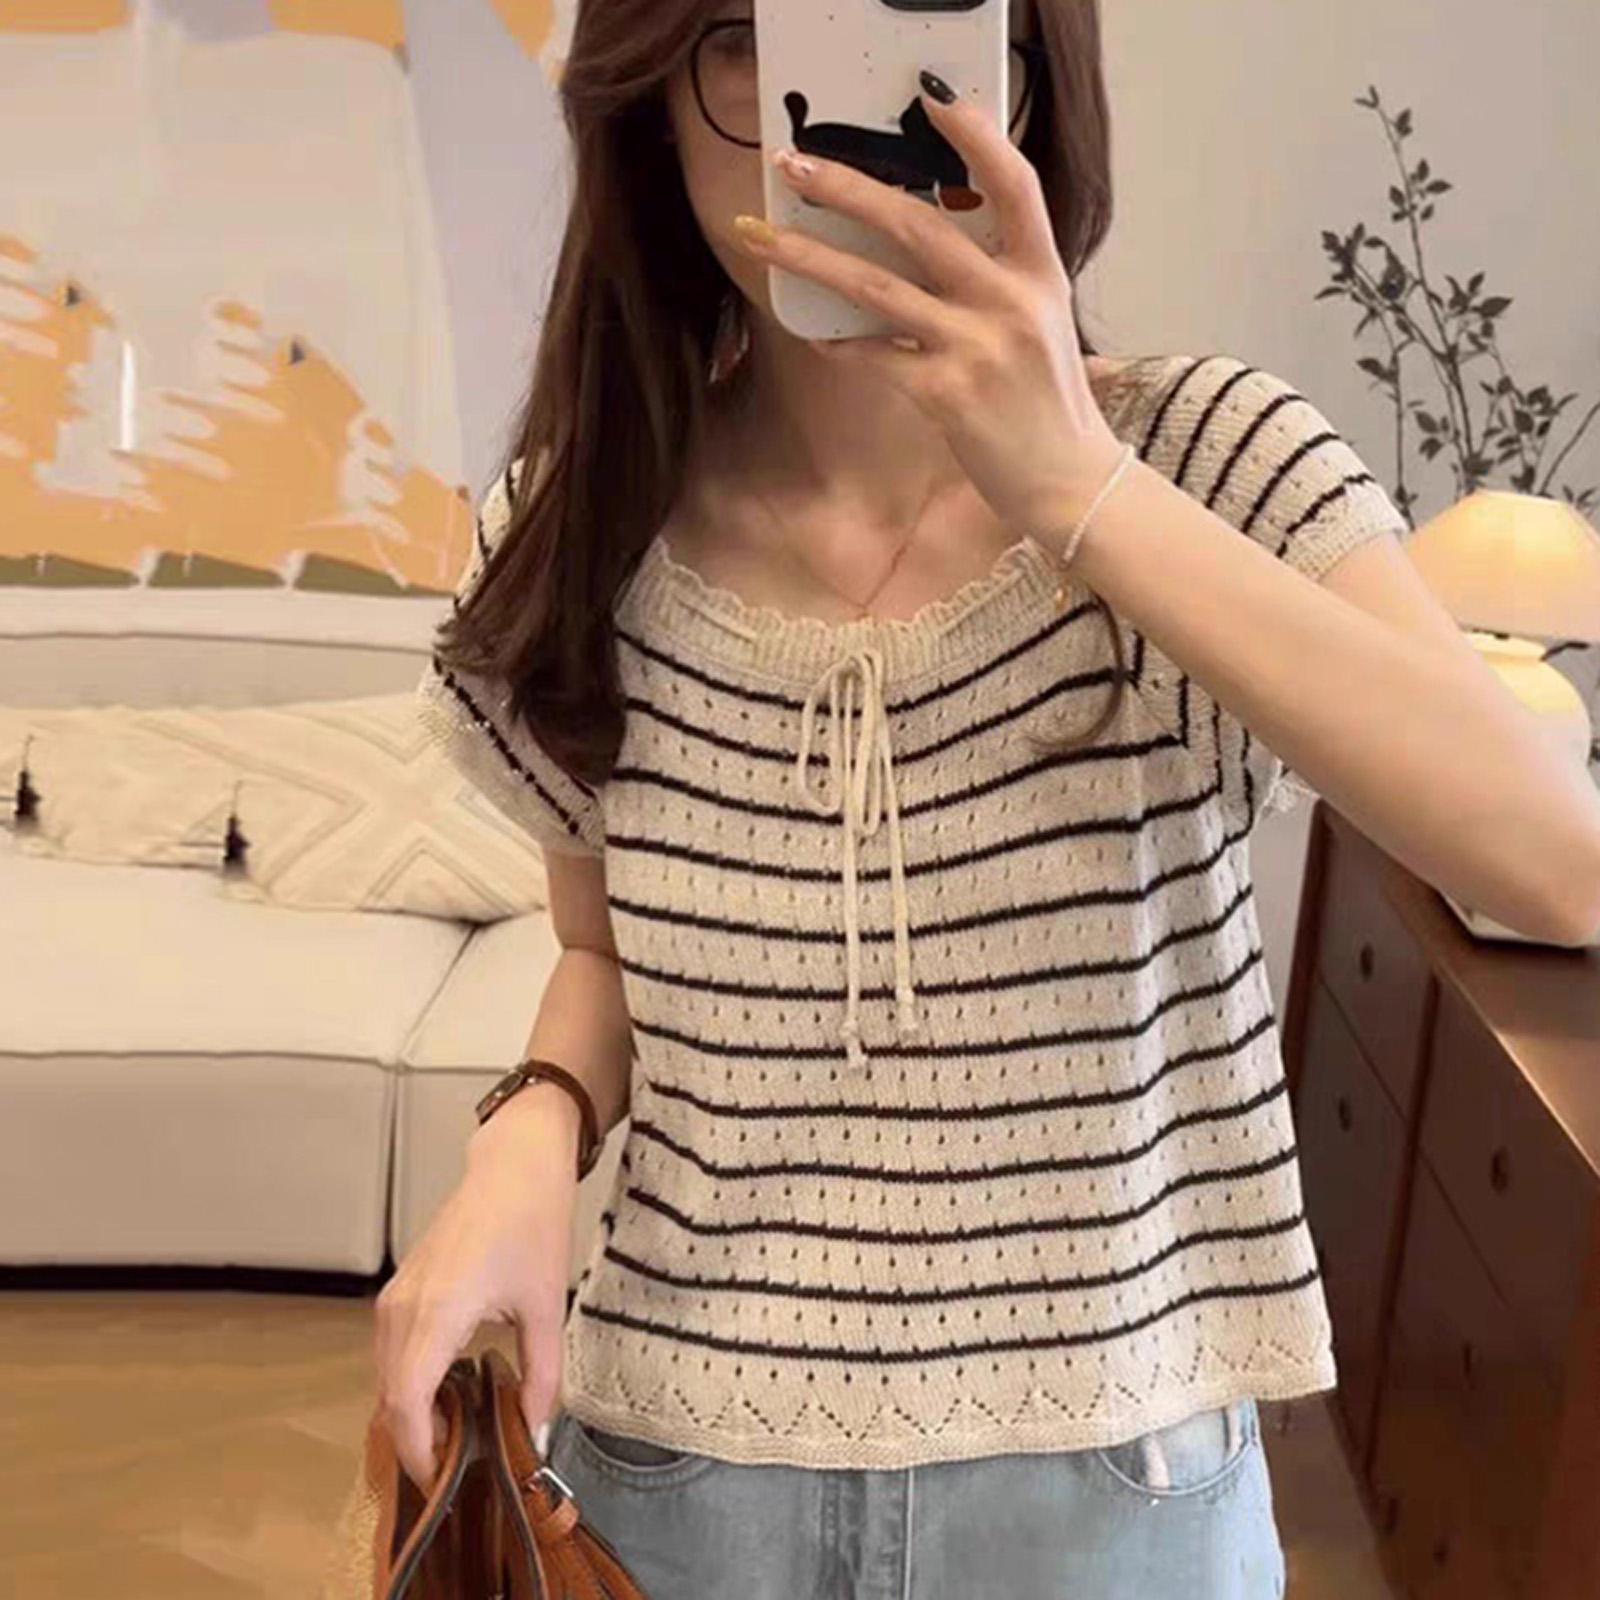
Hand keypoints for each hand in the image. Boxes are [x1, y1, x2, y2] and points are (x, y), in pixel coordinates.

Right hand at [372, 1112, 578, 1490]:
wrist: (513, 1164)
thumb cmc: (533, 1223)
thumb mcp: (546, 1306)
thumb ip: (541, 1377)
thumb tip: (534, 1433)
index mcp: (437, 1312)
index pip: (406, 1404)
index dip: (419, 1453)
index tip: (444, 1484)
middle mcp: (402, 1308)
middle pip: (390, 1399)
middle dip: (415, 1442)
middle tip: (457, 1472)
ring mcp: (394, 1297)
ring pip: (386, 1378)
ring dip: (410, 1414)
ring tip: (457, 1440)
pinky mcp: (397, 1291)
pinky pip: (390, 1354)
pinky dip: (407, 1384)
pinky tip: (446, 1396)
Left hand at [731, 73, 1126, 540]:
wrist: (1069, 482)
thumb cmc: (1049, 405)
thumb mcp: (1043, 325)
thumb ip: (997, 281)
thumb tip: (927, 244)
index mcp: (1041, 275)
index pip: (1015, 184)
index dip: (976, 137)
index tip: (931, 102)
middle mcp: (1010, 301)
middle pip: (917, 222)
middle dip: (845, 187)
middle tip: (792, 164)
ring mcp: (976, 347)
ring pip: (875, 284)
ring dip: (809, 257)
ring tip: (762, 237)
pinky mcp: (945, 395)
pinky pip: (874, 356)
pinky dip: (841, 344)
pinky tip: (818, 338)